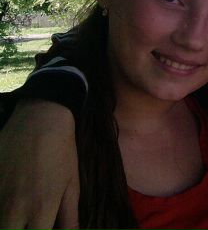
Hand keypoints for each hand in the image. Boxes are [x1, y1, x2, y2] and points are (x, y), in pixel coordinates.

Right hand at [0, 100, 78, 229]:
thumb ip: (69, 218)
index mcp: (41, 209)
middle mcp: (14, 207)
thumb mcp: (71, 185)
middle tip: (27, 223)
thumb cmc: (61, 152)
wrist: (40, 119)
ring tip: (18, 213)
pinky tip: (8, 200)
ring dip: (7, 221)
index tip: (40, 228)